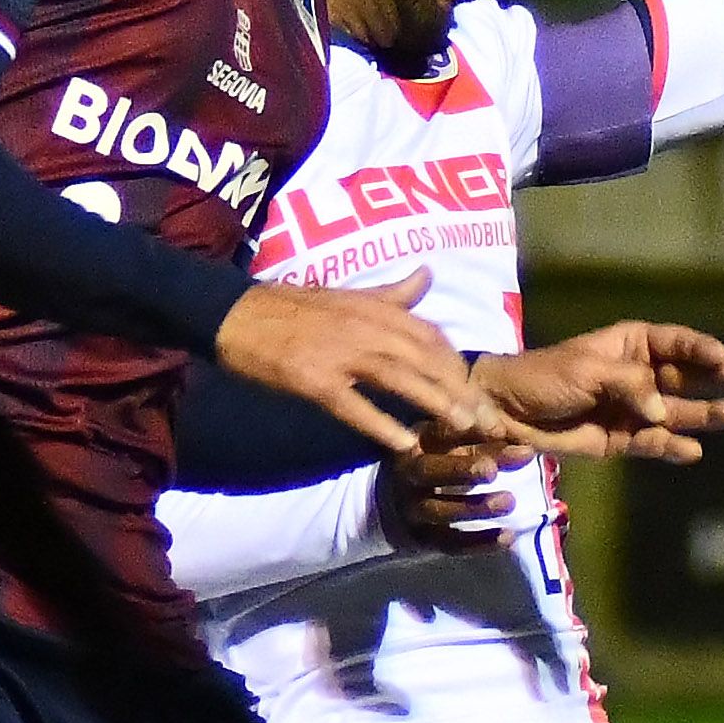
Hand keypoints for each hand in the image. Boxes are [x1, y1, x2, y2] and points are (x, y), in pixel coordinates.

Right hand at [213, 273, 500, 455]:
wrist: (234, 313)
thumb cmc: (289, 307)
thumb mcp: (346, 294)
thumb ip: (391, 294)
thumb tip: (427, 276)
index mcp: (374, 308)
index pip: (431, 336)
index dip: (458, 365)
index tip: (480, 392)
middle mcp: (365, 327)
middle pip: (426, 359)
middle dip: (462, 390)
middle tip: (489, 423)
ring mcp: (340, 353)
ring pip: (401, 379)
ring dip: (436, 404)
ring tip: (464, 430)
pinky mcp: (315, 380)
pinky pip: (355, 406)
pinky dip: (382, 425)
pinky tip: (405, 446)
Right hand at [377, 439, 528, 552]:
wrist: (398, 502)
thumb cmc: (440, 461)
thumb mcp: (454, 443)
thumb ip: (482, 438)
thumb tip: (516, 438)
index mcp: (417, 442)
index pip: (438, 433)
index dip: (466, 431)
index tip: (498, 431)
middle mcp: (407, 474)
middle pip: (429, 470)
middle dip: (461, 470)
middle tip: (492, 470)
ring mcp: (412, 508)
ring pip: (438, 510)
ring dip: (474, 507)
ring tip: (509, 502)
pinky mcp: (423, 537)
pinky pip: (450, 542)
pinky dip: (479, 542)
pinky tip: (507, 536)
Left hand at [469, 321, 723, 462]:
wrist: (506, 412)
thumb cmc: (545, 377)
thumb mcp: (588, 370)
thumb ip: (630, 386)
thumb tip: (662, 412)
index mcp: (629, 345)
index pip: (673, 343)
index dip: (699, 348)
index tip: (722, 356)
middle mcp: (638, 376)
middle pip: (684, 376)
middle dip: (714, 378)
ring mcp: (632, 409)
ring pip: (675, 411)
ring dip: (704, 414)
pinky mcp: (620, 440)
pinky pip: (653, 443)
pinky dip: (671, 447)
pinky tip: (693, 450)